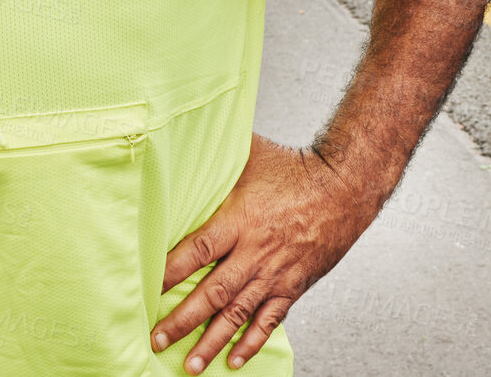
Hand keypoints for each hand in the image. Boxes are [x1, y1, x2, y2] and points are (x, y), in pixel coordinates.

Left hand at [150, 133, 375, 372]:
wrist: (345, 188)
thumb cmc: (295, 168)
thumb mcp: (249, 154)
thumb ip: (214, 156)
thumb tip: (178, 137)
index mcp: (239, 219)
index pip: (195, 252)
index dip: (168, 273)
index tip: (145, 290)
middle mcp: (255, 252)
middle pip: (211, 293)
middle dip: (181, 321)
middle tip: (157, 340)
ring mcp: (274, 273)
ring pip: (237, 315)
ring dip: (211, 342)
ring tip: (190, 366)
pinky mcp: (293, 285)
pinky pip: (269, 320)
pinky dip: (252, 342)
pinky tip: (235, 359)